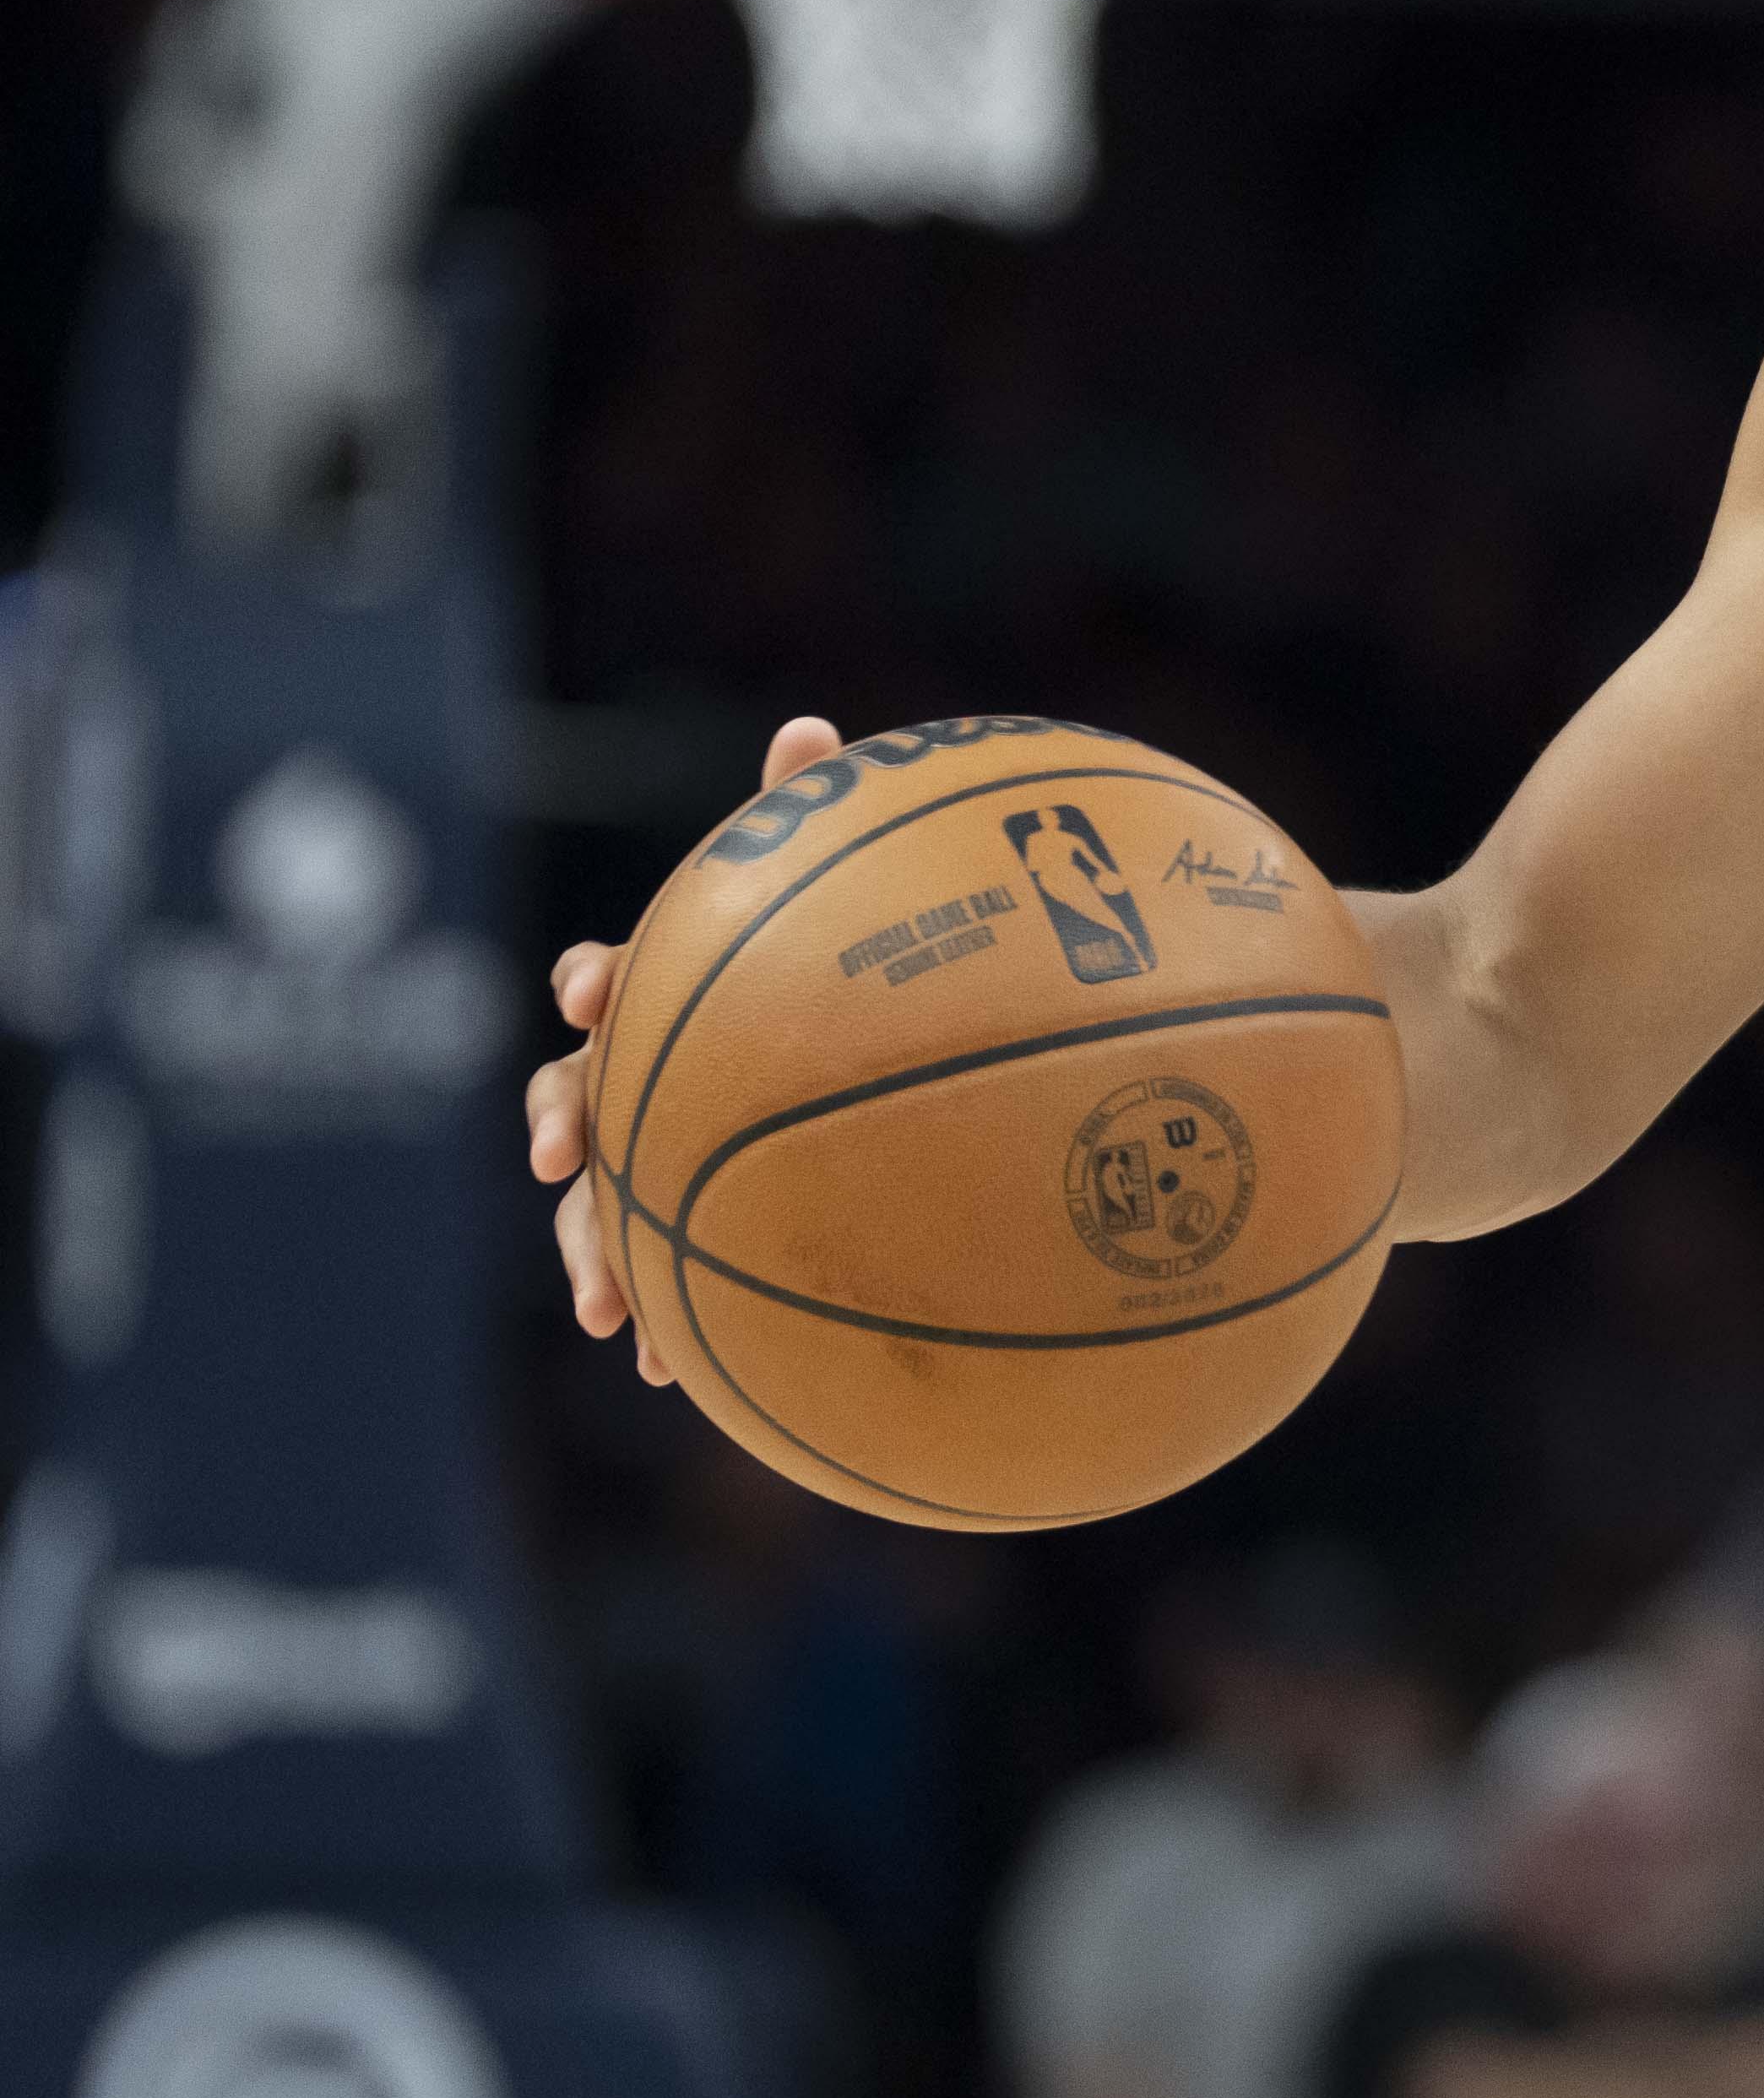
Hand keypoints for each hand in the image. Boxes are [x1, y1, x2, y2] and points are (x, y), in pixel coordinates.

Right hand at [530, 713, 841, 1393]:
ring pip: (593, 1203)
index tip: (594, 994)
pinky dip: (654, 1317)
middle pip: (570, 1097)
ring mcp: (653, 1158)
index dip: (592, 981)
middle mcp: (642, 1077)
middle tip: (560, 1155)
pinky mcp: (683, 1231)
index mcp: (670, 1001)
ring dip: (589, 1250)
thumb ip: (806, 822)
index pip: (608, 976)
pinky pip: (652, 1277)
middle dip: (558, 1127)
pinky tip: (668, 1374)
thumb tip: (805, 724)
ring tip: (606, 1308)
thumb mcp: (826, 909)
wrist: (871, 1105)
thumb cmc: (829, 983)